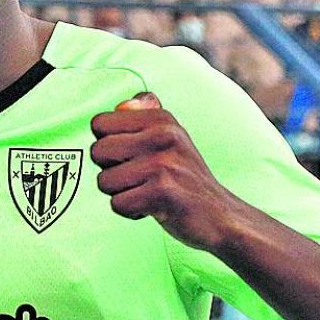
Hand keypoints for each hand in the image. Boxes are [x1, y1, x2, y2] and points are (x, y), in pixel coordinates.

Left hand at [90, 93, 237, 251]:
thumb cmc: (185, 179)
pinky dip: (131, 212)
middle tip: (140, 178)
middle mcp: (163, 135)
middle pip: (97, 152)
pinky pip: (117, 204)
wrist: (221, 216)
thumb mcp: (171, 139)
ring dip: (121, 194)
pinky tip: (153, 207)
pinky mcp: (163, 192)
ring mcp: (164, 163)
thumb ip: (144, 116)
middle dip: (110, 171)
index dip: (107, 145)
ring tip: (148, 192)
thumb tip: (122, 104)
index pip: (99, 124)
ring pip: (104, 181)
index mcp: (161, 119)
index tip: (132, 156)